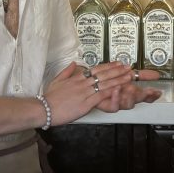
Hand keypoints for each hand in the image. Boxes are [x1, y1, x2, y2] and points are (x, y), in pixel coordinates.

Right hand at [41, 62, 160, 124]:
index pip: (95, 69)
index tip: (117, 63)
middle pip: (103, 74)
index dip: (108, 66)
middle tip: (128, 67)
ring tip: (129, 76)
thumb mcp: (56, 80)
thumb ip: (67, 71)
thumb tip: (74, 63)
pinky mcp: (86, 103)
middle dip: (117, 70)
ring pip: (105, 83)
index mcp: (76, 78)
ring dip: (118, 79)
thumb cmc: (49, 98)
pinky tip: (120, 89)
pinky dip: (112, 91)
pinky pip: (101, 95)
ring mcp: (85, 92)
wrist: (44, 109)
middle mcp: (82, 83)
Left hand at [94, 73, 162, 112]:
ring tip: (132, 89)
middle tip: (149, 91)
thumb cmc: (109, 81)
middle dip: (144, 95)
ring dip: (131, 97)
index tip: (158, 92)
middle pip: (138, 100)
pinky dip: (116, 98)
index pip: (146, 97)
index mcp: (132, 92)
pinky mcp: (107, 106)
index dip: (152, 95)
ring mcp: (118, 102)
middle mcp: (126, 98)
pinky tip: (117, 90)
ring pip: (128, 104)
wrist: (92, 85)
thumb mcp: (127, 74)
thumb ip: (142, 75)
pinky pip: (114, 107)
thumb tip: (157, 75)